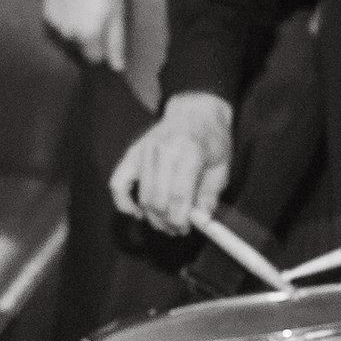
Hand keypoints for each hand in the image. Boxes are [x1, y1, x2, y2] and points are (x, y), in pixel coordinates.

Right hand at [42, 0, 123, 69]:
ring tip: (83, 8)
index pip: (94, 57)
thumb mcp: (117, 14)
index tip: (105, 35)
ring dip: (74, 26)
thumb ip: (115, 43)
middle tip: (96, 16)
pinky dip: (64, 17)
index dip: (101, 47)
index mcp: (88, 36)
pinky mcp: (47, 11)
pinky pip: (57, 22)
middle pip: (80, 45)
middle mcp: (69, 33)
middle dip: (88, 36)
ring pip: (67, 34)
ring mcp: (55, 22)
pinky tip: (72, 3)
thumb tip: (118, 67)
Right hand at [111, 93, 233, 232]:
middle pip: (158, 200)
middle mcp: (163, 151)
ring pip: (143, 196)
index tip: (186, 228)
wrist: (194, 112)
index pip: (178, 196)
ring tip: (165, 223)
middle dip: (167, 221)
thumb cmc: (211, 139)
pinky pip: (118, 183)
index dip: (180, 219)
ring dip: (152, 217)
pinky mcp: (133, 153)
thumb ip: (211, 193)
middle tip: (177, 229)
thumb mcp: (222, 165)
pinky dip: (123, 202)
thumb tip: (202, 220)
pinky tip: (136, 212)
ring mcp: (145, 151)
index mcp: (189, 151)